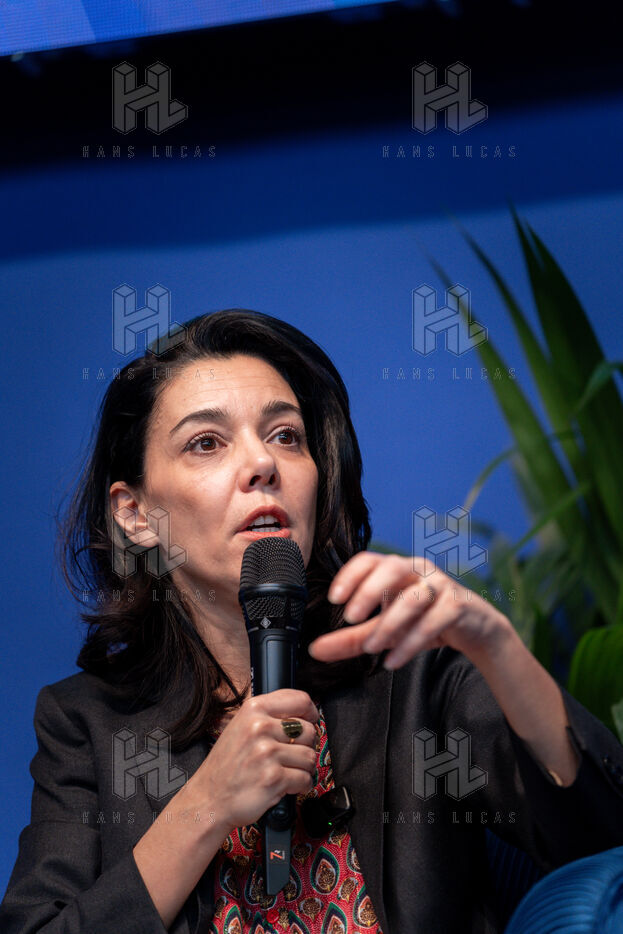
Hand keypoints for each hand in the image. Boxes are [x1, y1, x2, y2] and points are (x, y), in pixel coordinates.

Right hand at [192, 689, 319, 830]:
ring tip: (286, 771)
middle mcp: (260, 727)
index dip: (311, 712)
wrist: (209, 798)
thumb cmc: (226, 765)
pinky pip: (305, 778)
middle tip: (292, 755)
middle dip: (305, 746)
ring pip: (310, 756)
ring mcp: (267, 753)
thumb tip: (302, 713)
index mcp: (253, 709)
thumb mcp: (240, 726)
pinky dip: (301, 785)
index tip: (311, 720)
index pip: (300, 700)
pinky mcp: (273, 778)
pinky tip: (286, 785)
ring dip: (303, 768)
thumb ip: (268, 715)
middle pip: (309, 730)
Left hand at [308, 552, 511, 669]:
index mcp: (397, 569)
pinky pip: (434, 621)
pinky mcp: (458, 606)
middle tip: (351, 617)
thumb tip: (314, 650)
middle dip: (369, 591)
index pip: (370, 560)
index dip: (350, 575)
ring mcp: (441, 585)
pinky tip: (394, 660)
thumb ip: (351, 638)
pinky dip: (412, 642)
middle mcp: (419, 570)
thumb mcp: (384, 630)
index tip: (334, 599)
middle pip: (393, 568)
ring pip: (414, 597)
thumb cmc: (425, 620)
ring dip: (390, 624)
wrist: (475, 627)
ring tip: (372, 647)